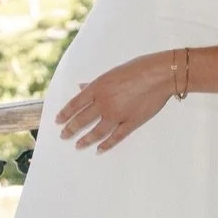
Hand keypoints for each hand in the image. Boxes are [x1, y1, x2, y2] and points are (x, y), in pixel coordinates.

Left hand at [56, 53, 174, 151]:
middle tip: (63, 136)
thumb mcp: (111, 72)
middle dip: (70, 129)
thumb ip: (95, 83)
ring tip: (78, 145)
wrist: (160, 75)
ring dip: (85, 140)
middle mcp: (104, 102)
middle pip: (82, 120)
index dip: (65, 113)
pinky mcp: (131, 123)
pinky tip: (99, 149)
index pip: (75, 104)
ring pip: (96, 132)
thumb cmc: (138, 68)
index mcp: (98, 88)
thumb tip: (81, 87)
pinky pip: (115, 137)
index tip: (58, 121)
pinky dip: (106, 145)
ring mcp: (117, 114)